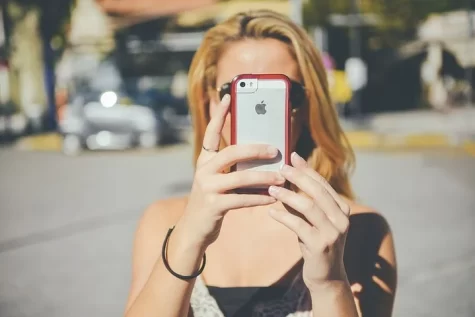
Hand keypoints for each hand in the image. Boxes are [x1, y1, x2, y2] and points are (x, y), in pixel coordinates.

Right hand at [179, 95, 284, 248]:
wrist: (194, 229)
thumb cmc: (212, 201)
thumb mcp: (218, 180)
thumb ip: (233, 168)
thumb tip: (263, 157)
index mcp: (204, 160)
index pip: (211, 133)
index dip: (219, 115)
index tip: (228, 96)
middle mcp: (203, 170)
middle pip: (231, 152)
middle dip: (256, 149)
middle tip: (275, 149)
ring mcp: (206, 187)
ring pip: (240, 177)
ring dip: (264, 177)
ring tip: (281, 176)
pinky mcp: (213, 205)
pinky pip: (242, 199)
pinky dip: (260, 198)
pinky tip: (273, 197)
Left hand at [268, 152, 350, 291]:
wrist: (326, 277)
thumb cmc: (316, 244)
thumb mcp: (312, 221)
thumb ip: (303, 202)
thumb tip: (284, 179)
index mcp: (342, 209)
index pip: (323, 183)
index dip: (307, 169)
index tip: (292, 156)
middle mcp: (342, 219)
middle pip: (317, 191)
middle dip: (298, 177)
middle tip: (280, 169)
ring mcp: (333, 233)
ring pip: (308, 206)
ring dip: (288, 196)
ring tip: (271, 190)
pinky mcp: (320, 246)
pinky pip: (298, 225)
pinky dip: (283, 217)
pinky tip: (270, 213)